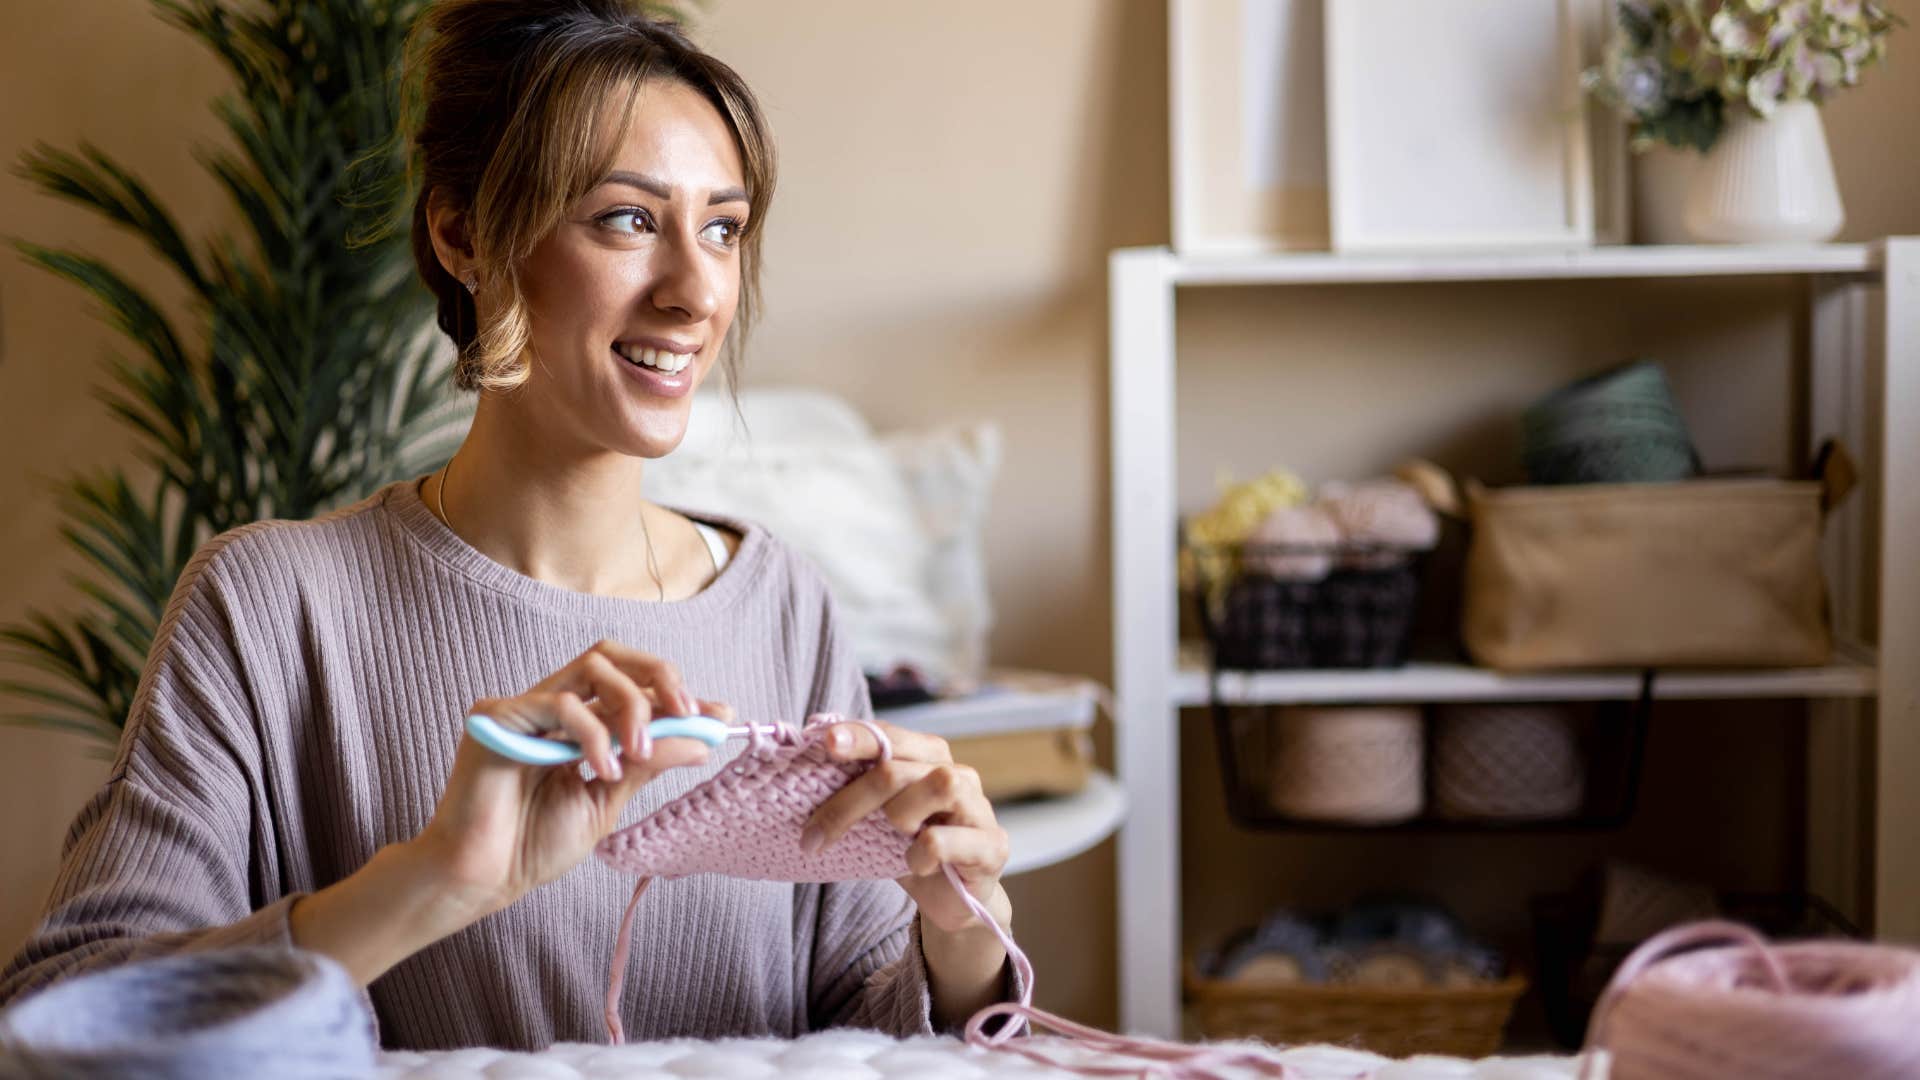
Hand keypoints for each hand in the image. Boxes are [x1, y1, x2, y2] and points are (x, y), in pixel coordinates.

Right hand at [416, 639, 728, 919]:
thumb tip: (703, 737)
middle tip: (688, 711)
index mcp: (578, 723)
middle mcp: (552, 705)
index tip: (721, 715)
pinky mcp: (498, 716)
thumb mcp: (609, 799)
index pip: (633, 687)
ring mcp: (524, 707)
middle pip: (611, 656)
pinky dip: (593, 734)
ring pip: (592, 669)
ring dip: (631, 707)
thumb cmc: (534, 844)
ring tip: (640, 754)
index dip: (677, 695)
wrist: (484, 879)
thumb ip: (649, 763)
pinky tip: (601, 771)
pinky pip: (559, 703)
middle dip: (659, 677)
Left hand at [803, 720, 1009, 933]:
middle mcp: (958, 773)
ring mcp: (979, 807)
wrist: (953, 899)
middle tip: (811, 836)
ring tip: (894, 839)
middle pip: (898, 769)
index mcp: (928, 757)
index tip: (823, 741)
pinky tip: (917, 865)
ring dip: (899, 817)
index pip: (890, 735)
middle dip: (848, 802)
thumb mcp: (877, 817)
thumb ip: (855, 788)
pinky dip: (919, 854)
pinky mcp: (992, 846)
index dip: (858, 735)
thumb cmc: (910, 848)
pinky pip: (944, 840)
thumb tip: (805, 762)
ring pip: (937, 785)